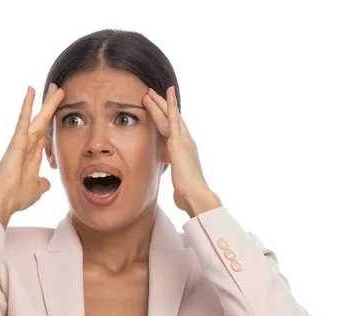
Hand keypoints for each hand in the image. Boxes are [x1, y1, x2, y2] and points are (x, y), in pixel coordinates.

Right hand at [0, 83, 65, 215]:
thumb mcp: (36, 190)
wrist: (3, 200)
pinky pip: (24, 119)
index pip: (45, 134)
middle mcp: (27, 145)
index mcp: (33, 156)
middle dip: (51, 106)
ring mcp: (22, 141)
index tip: (58, 111)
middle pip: (43, 122)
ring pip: (38, 118)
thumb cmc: (16, 197)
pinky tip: (31, 90)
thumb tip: (46, 183)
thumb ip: (42, 184)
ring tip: (56, 87)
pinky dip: (27, 105)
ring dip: (47, 103)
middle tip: (59, 89)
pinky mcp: (17, 141)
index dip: (52, 122)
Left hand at [142, 86, 211, 212]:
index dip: (165, 120)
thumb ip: (175, 174)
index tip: (157, 112)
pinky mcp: (179, 142)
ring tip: (149, 92)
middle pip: (171, 120)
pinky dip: (170, 105)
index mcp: (184, 152)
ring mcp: (184, 141)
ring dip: (159, 103)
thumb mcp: (178, 180)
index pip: (172, 131)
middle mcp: (186, 143)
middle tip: (150, 95)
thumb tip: (173, 179)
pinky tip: (167, 92)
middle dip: (161, 107)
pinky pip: (173, 119)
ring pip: (170, 116)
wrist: (195, 196)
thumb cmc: (187, 194)